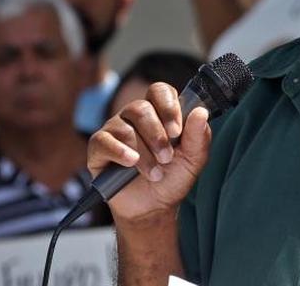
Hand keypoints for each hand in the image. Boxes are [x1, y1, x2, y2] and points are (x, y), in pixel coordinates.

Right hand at [87, 82, 211, 224]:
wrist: (153, 207)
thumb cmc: (172, 178)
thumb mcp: (193, 160)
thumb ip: (199, 136)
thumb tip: (201, 111)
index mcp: (159, 112)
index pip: (160, 91)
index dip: (168, 107)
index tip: (176, 131)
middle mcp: (135, 116)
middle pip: (141, 108)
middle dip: (157, 135)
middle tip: (167, 158)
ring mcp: (115, 129)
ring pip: (125, 127)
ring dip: (144, 152)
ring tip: (155, 173)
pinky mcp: (99, 147)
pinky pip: (104, 141)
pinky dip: (119, 152)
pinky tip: (131, 163)